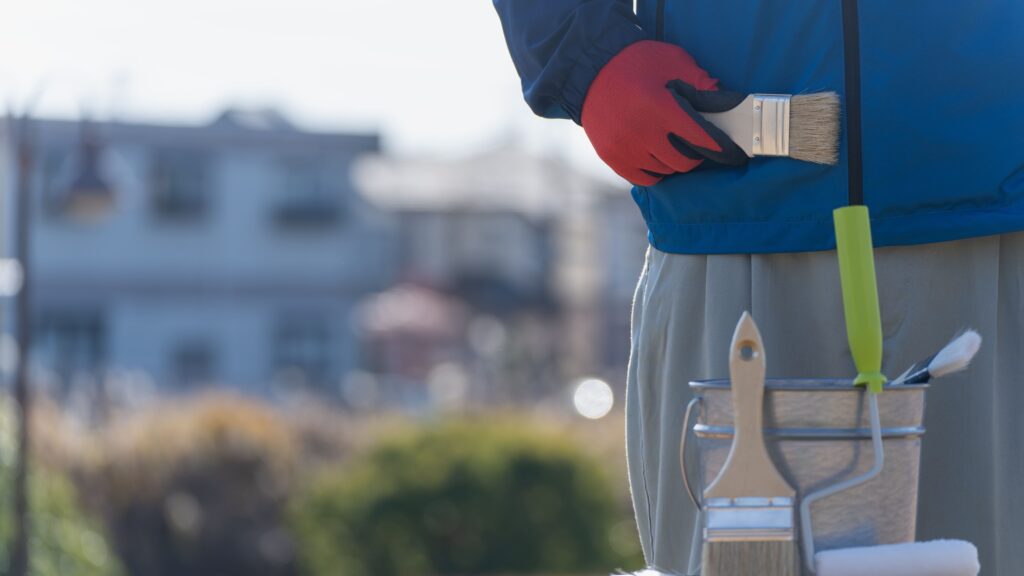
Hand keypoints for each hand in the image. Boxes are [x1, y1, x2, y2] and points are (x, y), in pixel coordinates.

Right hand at [581, 40, 747, 185]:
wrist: (590, 71)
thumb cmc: (636, 63)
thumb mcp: (672, 61)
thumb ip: (699, 81)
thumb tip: (723, 100)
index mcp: (661, 108)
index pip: (700, 138)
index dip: (719, 148)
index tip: (731, 154)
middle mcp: (643, 132)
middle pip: (683, 162)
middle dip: (695, 156)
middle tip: (697, 148)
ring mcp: (626, 148)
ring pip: (664, 171)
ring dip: (674, 163)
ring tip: (674, 149)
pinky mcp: (612, 157)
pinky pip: (643, 178)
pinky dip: (655, 172)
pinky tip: (658, 160)